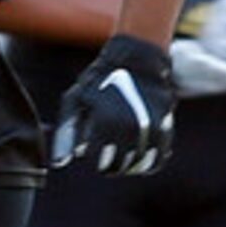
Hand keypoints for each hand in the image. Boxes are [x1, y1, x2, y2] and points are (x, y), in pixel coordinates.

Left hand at [50, 34, 176, 175]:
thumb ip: (65, 133)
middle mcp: (130, 127)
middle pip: (119, 166)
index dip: (95, 158)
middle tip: (108, 156)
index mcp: (106, 122)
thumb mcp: (76, 100)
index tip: (94, 149)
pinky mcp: (166, 129)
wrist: (138, 60)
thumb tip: (59, 164)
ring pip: (139, 165)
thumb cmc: (101, 80)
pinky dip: (149, 163)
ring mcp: (151, 129)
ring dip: (129, 166)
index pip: (98, 162)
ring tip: (124, 154)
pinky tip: (141, 156)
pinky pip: (158, 159)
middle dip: (110, 165)